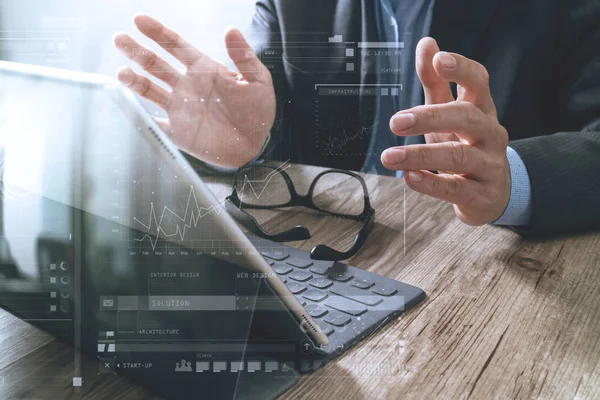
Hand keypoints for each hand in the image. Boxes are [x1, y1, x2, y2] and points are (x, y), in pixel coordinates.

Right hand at [113, 14, 274, 167]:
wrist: (255, 145)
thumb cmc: (257, 111)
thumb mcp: (258, 81)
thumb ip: (244, 56)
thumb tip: (231, 29)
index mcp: (204, 69)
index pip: (176, 46)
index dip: (158, 33)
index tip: (139, 19)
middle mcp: (186, 86)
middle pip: (156, 65)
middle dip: (137, 52)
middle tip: (119, 39)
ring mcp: (179, 108)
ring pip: (150, 90)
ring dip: (134, 81)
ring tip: (121, 73)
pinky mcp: (178, 132)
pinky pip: (154, 123)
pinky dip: (140, 116)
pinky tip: (128, 108)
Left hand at [381, 38, 509, 225]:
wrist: (491, 193)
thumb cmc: (464, 144)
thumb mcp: (449, 113)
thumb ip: (436, 82)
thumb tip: (426, 44)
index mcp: (481, 109)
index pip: (479, 82)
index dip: (462, 69)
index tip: (439, 60)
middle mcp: (490, 133)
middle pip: (467, 118)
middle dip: (430, 117)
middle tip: (396, 121)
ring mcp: (489, 165)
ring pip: (460, 156)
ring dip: (421, 155)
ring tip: (390, 157)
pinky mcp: (482, 194)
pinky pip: (456, 189)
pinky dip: (431, 184)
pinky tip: (409, 177)